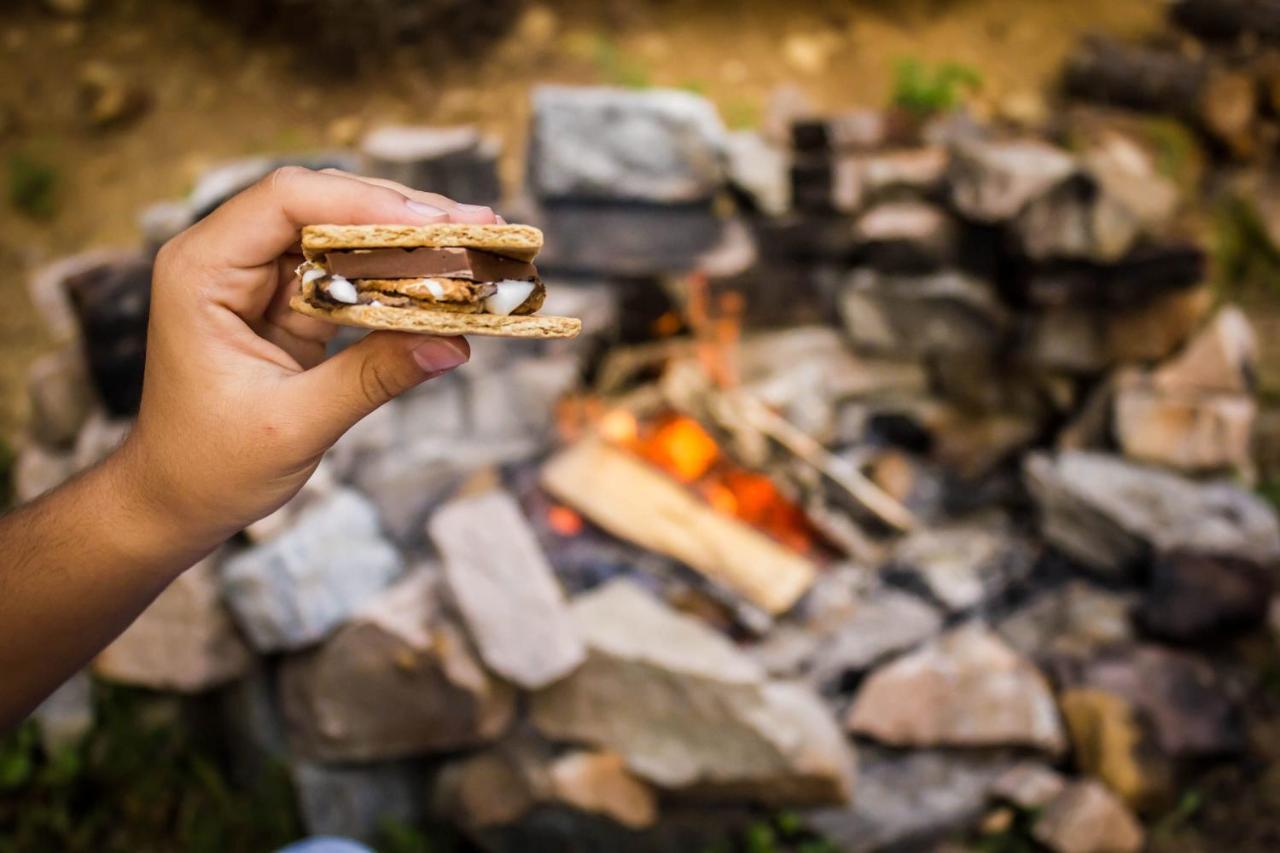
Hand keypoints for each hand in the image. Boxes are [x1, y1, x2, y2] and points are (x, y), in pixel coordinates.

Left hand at [118, 167, 495, 548]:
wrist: (175, 499)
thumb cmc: (210, 466)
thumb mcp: (294, 424)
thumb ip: (372, 378)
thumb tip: (453, 344)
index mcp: (201, 271)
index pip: (286, 202)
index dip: (364, 203)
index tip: (435, 223)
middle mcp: (227, 259)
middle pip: (323, 205)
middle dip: (403, 216)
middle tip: (478, 227)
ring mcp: (260, 279)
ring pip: (344, 236)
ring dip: (410, 243)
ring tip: (476, 246)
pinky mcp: (289, 303)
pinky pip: (352, 275)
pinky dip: (399, 278)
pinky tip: (446, 282)